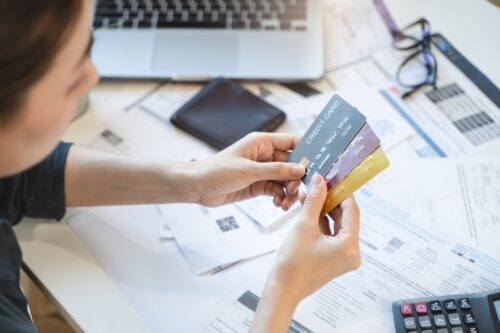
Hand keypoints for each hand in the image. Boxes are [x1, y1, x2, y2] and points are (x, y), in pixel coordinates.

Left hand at [191, 132, 305, 208]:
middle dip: (297, 178)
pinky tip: (278, 204)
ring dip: (289, 191)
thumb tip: (301, 169)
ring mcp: (261, 171)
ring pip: (284, 179)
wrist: (197, 187)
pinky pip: (275, 190)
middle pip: (291, 164)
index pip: (292, 142)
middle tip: (296, 191)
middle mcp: (264, 155)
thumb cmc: (217, 171)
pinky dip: (279, 197)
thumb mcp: (249, 171)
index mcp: (262, 142)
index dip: (306, 151)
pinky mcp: (257, 185)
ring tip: (286, 202)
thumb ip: (276, 170)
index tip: (317, 164)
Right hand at [250, 174, 360, 331]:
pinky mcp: (335, 260)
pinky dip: (322, 224)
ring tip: (309, 197)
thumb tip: (320, 181)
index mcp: (349, 246)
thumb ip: (314, 201)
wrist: (283, 290)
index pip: (351, 210)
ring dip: (324, 211)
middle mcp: (352, 253)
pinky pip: (332, 236)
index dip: (341, 192)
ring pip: (337, 226)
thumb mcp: (303, 226)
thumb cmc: (293, 264)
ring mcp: (344, 258)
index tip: (333, 178)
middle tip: (318, 186)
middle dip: (330, 201)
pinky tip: (309, 212)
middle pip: (345, 218)